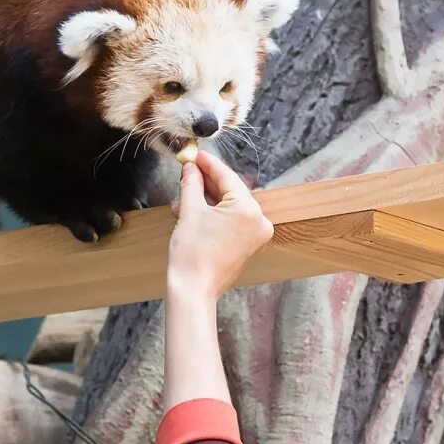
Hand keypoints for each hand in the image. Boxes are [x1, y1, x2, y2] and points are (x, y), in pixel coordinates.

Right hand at [167, 151, 272, 299]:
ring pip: (228, 206)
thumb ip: (192, 184)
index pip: (227, 177)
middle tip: (188, 170)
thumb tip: (190, 169)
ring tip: (184, 193)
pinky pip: (230, 220)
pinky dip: (213, 214)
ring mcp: (255, 235)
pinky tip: (191, 209)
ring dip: (206, 198)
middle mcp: (258, 221)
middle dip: (206, 182)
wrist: (193, 290)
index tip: (196, 154)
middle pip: (229, 191)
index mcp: (249, 210)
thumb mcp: (189, 211)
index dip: (208, 164)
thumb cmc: (192, 255)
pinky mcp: (247, 245)